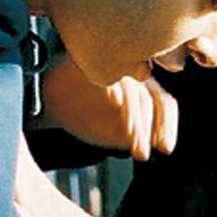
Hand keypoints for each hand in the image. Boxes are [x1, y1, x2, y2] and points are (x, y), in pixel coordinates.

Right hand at [38, 58, 178, 160]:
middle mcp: (132, 73)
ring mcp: (112, 67)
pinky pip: (107, 76)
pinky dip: (114, 91)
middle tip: (141, 154)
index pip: (165, 103)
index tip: (165, 149)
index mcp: (144, 86)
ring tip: (129, 139)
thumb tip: (162, 144)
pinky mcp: (91, 63)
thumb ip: (139, 134)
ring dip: (133, 119)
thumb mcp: (116, 130)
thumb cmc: (87, 112)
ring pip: (132, 91)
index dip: (167, 127)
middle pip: (152, 98)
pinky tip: (116, 103)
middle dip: (149, 129)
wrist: (50, 99)